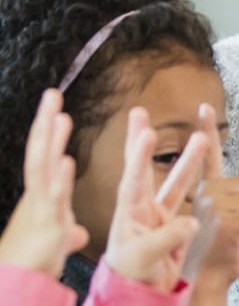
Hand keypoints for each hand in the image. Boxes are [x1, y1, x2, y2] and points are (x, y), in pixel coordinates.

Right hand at [0, 89, 88, 275]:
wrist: (20, 286)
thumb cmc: (35, 264)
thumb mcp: (58, 243)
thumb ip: (69, 231)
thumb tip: (78, 233)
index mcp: (42, 196)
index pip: (45, 157)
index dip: (50, 134)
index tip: (56, 110)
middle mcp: (38, 197)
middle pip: (40, 152)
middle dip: (45, 123)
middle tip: (52, 93)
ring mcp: (41, 208)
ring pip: (43, 168)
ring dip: (52, 142)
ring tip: (60, 115)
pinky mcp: (48, 225)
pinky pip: (55, 199)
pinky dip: (60, 179)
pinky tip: (67, 160)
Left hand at [104, 107, 208, 291]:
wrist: (140, 297)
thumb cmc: (133, 278)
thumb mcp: (144, 257)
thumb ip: (167, 238)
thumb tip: (192, 221)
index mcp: (129, 213)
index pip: (133, 178)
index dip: (139, 155)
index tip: (145, 131)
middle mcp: (142, 208)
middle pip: (143, 168)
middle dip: (142, 141)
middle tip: (141, 112)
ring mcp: (159, 216)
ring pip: (176, 181)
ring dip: (189, 159)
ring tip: (202, 137)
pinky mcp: (174, 226)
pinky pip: (191, 201)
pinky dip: (203, 188)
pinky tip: (217, 177)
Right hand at [191, 103, 238, 300]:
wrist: (205, 280)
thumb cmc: (216, 250)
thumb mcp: (232, 217)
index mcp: (204, 189)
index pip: (209, 155)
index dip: (207, 129)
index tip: (204, 106)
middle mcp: (205, 192)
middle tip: (231, 229)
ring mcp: (213, 204)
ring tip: (232, 235)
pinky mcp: (223, 218)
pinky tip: (236, 240)